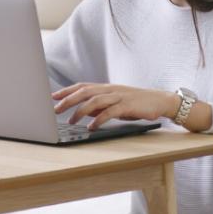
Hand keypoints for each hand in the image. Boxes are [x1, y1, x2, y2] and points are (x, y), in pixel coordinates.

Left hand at [52, 83, 178, 129]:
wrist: (160, 100)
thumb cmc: (137, 103)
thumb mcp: (115, 103)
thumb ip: (100, 106)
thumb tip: (84, 112)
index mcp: (106, 88)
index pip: (82, 86)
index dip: (66, 91)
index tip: (52, 96)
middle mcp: (110, 90)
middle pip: (85, 92)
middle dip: (68, 100)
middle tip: (55, 109)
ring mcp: (119, 96)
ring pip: (95, 100)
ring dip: (81, 111)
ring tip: (71, 121)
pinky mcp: (128, 105)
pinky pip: (110, 112)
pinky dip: (99, 119)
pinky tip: (91, 127)